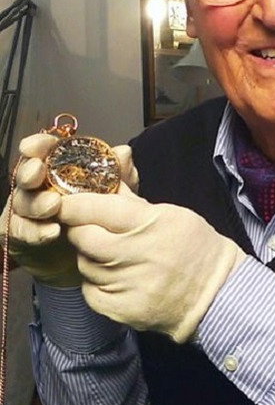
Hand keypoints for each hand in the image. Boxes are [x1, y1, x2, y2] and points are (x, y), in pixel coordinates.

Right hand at [0, 133, 138, 285]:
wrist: (88, 260)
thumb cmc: (98, 220)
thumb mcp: (116, 196)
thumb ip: (120, 175)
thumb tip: (123, 153)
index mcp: (57, 169)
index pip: (44, 150)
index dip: (39, 144)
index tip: (41, 146)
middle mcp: (38, 186)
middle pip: (26, 173)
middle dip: (30, 170)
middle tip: (38, 172)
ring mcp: (26, 211)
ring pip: (22, 202)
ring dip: (36, 203)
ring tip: (53, 206)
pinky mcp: (20, 235)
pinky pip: (20, 231)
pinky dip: (35, 231)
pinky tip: (51, 232)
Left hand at [59, 187, 245, 341]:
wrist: (216, 294)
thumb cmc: (195, 246)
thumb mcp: (169, 213)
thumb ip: (130, 197)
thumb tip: (107, 169)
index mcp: (150, 224)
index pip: (96, 209)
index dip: (74, 204)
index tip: (65, 201)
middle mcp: (136, 256)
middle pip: (83, 237)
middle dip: (79, 228)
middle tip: (86, 226)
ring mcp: (128, 286)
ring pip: (85, 264)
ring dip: (90, 255)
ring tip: (109, 254)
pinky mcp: (122, 310)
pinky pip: (91, 291)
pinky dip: (96, 282)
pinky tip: (114, 277)